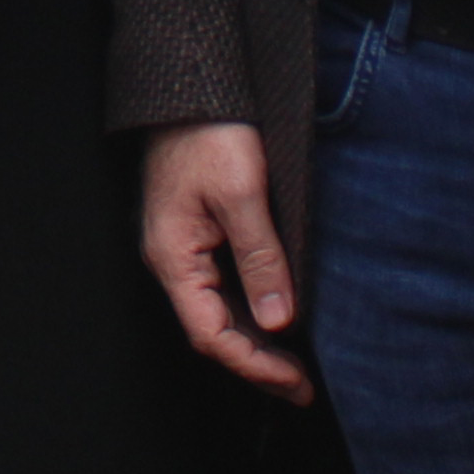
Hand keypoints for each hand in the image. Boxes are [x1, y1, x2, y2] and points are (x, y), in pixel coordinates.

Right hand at [138, 122, 310, 400]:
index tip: (294, 380)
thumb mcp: (243, 195)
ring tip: (293, 365)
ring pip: (215, 312)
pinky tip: (275, 318)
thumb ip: (260, 259)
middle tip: (301, 387)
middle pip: (210, 330)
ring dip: (253, 342)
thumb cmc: (211, 133)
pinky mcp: (195, 234)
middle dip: (256, 363)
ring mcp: (181, 247)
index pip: (209, 334)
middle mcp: (172, 259)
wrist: (193, 86)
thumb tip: (278, 322)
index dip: (253, 364)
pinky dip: (248, 312)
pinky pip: (219, 288)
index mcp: (173, 257)